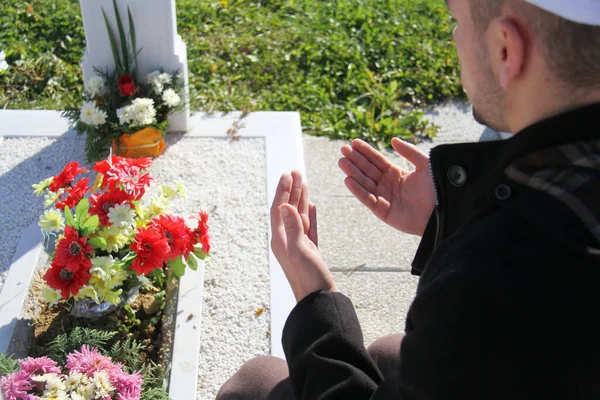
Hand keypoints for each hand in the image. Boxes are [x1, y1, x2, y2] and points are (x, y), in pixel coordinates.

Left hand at [270, 170, 336, 301]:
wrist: (319, 301)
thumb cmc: (309, 278)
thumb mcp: (300, 251)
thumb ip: (293, 228)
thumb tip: (285, 206)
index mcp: (281, 240)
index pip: (279, 209)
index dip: (283, 191)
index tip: (287, 174)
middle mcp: (287, 241)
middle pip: (288, 209)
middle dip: (292, 190)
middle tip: (296, 172)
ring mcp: (299, 246)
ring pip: (299, 216)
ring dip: (301, 199)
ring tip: (304, 182)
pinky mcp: (310, 251)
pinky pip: (309, 228)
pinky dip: (310, 215)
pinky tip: (311, 206)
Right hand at [338, 138, 434, 235]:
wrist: (444, 210)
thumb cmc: (438, 188)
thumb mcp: (425, 164)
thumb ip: (410, 152)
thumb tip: (393, 140)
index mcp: (397, 174)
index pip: (377, 161)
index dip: (366, 151)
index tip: (354, 142)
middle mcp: (388, 185)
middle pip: (368, 170)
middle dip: (355, 160)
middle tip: (343, 149)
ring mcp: (385, 198)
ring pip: (364, 183)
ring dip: (352, 172)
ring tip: (342, 161)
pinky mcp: (383, 212)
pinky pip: (367, 199)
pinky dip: (357, 190)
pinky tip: (348, 180)